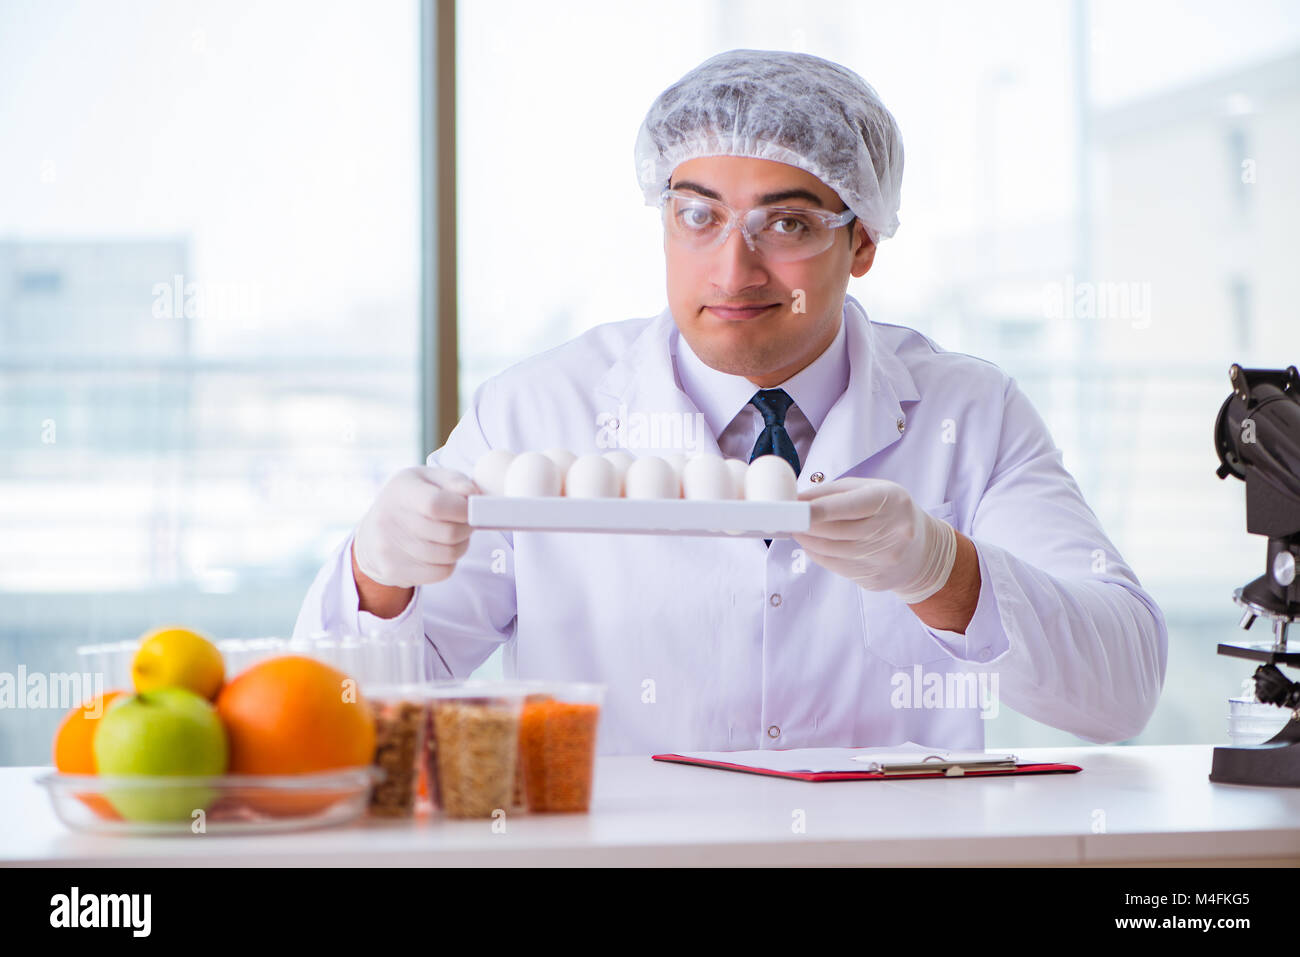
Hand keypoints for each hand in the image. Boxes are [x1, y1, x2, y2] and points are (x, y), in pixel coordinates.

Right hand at [352, 466, 477, 587]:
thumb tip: (472, 494)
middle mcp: (389, 519)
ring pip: (449, 554)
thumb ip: (453, 481)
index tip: (469, 509)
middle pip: (449, 533)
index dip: (462, 509)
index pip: (437, 505)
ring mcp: (389, 548)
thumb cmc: (408, 501)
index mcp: (401, 491)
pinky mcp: (395, 571)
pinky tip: (440, 551)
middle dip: (466, 528)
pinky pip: (442, 572)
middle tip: (465, 523)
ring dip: (460, 545)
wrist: (372, 534)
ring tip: (453, 536)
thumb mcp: (428, 479)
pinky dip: (449, 562)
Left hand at [792, 477, 957, 603]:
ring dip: (807, 540)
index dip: (819, 509)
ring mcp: (884, 559)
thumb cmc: (890, 511)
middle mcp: (891, 531)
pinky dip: (817, 553)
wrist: (923, 551)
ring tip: (796, 529)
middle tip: (786, 517)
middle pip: (835, 530)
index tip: (794, 509)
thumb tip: (796, 499)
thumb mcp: (870, 490)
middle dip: (806, 524)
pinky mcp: (873, 578)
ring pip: (831, 550)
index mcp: (891, 501)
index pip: (849, 506)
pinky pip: (834, 566)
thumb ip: (832, 492)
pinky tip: (811, 544)